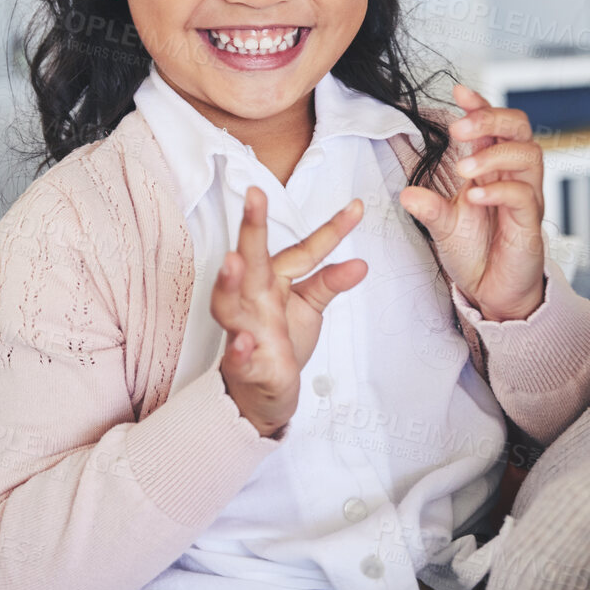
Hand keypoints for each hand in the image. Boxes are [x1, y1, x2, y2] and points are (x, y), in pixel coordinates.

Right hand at [213, 187, 366, 437]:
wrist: (260, 391)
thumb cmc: (279, 341)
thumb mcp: (309, 305)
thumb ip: (330, 282)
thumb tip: (361, 263)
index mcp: (273, 280)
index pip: (304, 250)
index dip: (332, 230)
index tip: (357, 208)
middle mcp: (255, 299)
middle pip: (252, 260)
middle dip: (251, 228)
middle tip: (254, 197)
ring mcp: (246, 330)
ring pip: (229, 303)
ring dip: (229, 282)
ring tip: (233, 261)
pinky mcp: (245, 365)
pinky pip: (238, 357)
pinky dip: (239, 350)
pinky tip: (244, 342)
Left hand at [399, 84, 546, 322]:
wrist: (493, 292)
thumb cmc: (476, 253)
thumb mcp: (444, 226)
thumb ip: (429, 206)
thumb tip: (405, 192)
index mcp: (493, 168)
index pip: (494, 124)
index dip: (480, 105)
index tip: (459, 91)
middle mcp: (513, 176)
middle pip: (519, 128)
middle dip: (491, 118)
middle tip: (461, 126)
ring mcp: (525, 197)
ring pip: (529, 155)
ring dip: (495, 154)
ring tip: (465, 169)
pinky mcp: (530, 223)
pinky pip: (524, 196)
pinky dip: (500, 190)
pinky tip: (476, 196)